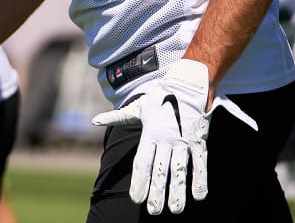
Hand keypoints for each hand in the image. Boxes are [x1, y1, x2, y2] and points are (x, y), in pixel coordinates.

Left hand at [91, 59, 256, 215]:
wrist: (187, 85)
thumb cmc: (159, 99)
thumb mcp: (137, 108)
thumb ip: (117, 117)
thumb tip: (94, 120)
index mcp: (150, 133)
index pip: (142, 162)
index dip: (140, 181)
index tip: (136, 198)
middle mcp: (166, 139)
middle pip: (160, 170)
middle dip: (157, 192)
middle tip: (153, 210)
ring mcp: (183, 141)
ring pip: (180, 170)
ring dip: (177, 191)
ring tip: (175, 210)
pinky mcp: (198, 141)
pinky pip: (200, 163)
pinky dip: (200, 179)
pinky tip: (197, 196)